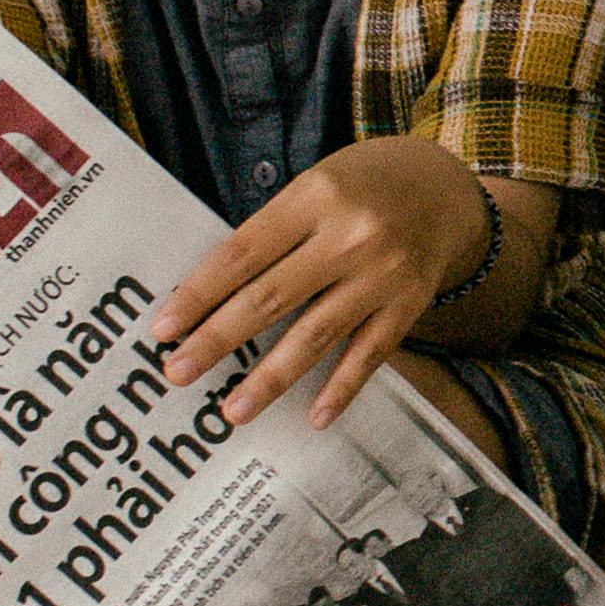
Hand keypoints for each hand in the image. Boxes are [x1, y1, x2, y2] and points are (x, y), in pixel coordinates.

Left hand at [152, 135, 509, 430]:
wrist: (441, 188)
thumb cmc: (359, 188)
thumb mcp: (313, 188)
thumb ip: (272, 234)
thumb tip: (208, 299)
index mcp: (314, 198)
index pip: (242, 253)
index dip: (199, 294)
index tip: (163, 329)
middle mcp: (350, 235)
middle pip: (271, 297)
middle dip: (218, 340)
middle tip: (177, 373)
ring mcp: (383, 274)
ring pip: (316, 334)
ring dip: (270, 378)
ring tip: (233, 411)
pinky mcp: (409, 304)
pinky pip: (369, 354)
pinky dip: (341, 388)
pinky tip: (313, 417)